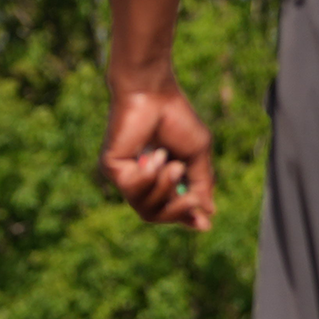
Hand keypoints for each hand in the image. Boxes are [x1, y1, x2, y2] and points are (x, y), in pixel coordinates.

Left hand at [100, 86, 214, 229]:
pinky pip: (132, 189)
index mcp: (158, 177)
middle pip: (153, 215)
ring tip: (173, 165)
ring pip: (143, 207)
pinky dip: (148, 176)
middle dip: (176, 210)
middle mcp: (137, 180)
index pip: (167, 208)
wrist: (155, 94)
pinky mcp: (110, 167)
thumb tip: (207, 213)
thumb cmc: (176, 118)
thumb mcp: (195, 155)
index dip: (184, 218)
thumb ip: (200, 183)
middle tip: (192, 197)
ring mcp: (122, 175)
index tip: (203, 225)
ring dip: (164, 189)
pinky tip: (154, 156)